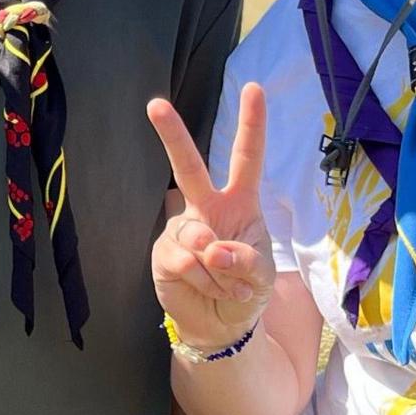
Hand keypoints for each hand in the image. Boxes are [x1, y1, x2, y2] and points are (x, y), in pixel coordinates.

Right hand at [148, 85, 274, 348]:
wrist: (221, 326)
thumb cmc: (246, 289)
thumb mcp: (260, 276)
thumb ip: (245, 258)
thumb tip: (211, 246)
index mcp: (239, 202)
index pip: (246, 158)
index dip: (251, 124)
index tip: (254, 88)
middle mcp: (207, 207)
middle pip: (189, 166)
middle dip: (171, 135)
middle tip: (155, 105)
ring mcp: (182, 229)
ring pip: (196, 235)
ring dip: (219, 267)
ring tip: (226, 284)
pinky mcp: (163, 253)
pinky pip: (183, 260)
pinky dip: (203, 279)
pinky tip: (209, 288)